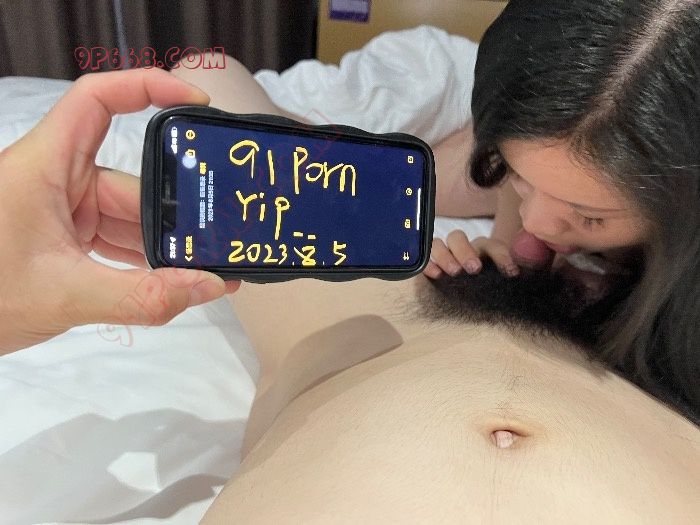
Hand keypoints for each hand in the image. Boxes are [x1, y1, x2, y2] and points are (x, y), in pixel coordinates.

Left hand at [0, 68, 240, 354]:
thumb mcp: (65, 296)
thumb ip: (142, 296)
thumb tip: (209, 286)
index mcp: (45, 166)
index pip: (97, 100)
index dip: (148, 88)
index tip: (197, 102)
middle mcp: (56, 179)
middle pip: (130, 181)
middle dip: (172, 215)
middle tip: (217, 241)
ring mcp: (62, 211)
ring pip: (126, 218)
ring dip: (160, 246)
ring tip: (204, 271)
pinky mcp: (64, 238)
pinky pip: (114, 240)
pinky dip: (141, 261)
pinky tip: (174, 283)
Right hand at [423, 230, 520, 278]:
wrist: (480, 293)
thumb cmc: (491, 285)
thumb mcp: (503, 280)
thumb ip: (511, 274)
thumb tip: (522, 275)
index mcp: (484, 249)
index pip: (492, 245)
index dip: (502, 256)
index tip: (511, 272)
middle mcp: (462, 248)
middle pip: (457, 237)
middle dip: (465, 251)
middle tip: (474, 269)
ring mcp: (444, 255)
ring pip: (438, 244)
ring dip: (445, 256)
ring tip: (453, 272)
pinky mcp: (431, 266)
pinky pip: (424, 259)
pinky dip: (428, 264)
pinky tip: (435, 275)